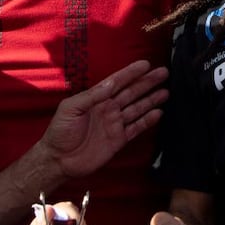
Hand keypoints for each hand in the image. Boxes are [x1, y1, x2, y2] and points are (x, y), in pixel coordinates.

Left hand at [37, 60, 167, 179]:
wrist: (59, 160)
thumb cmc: (60, 131)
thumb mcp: (70, 108)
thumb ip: (91, 96)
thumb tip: (111, 84)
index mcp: (95, 99)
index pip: (116, 82)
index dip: (131, 73)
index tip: (145, 64)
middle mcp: (108, 108)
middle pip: (131, 92)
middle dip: (147, 83)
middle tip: (163, 72)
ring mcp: (114, 124)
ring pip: (137, 108)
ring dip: (151, 100)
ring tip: (166, 91)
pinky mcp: (118, 139)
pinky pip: (136, 128)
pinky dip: (147, 121)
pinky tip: (158, 113)